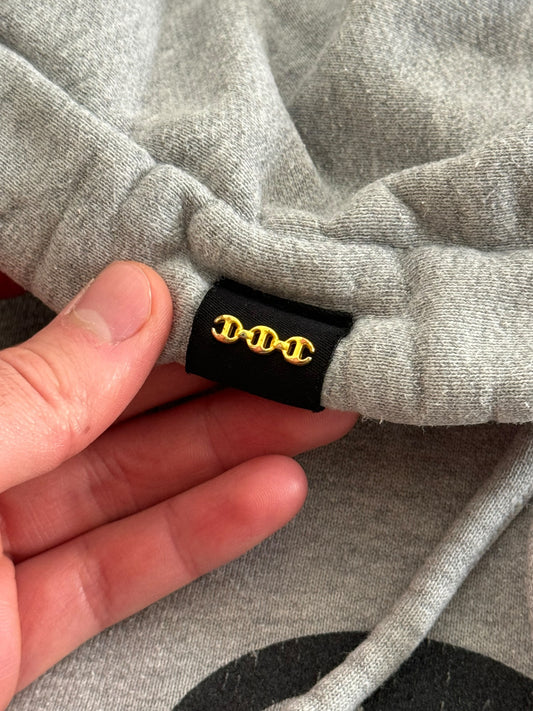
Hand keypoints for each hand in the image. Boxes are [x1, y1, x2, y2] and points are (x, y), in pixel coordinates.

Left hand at [0, 261, 356, 707]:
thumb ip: (34, 395)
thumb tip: (130, 304)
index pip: (2, 304)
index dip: (89, 273)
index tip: (175, 256)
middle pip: (89, 398)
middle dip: (196, 372)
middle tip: (275, 346)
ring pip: (121, 482)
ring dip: (223, 450)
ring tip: (307, 412)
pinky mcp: (17, 625)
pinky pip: (119, 567)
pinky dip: (199, 533)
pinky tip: (266, 491)